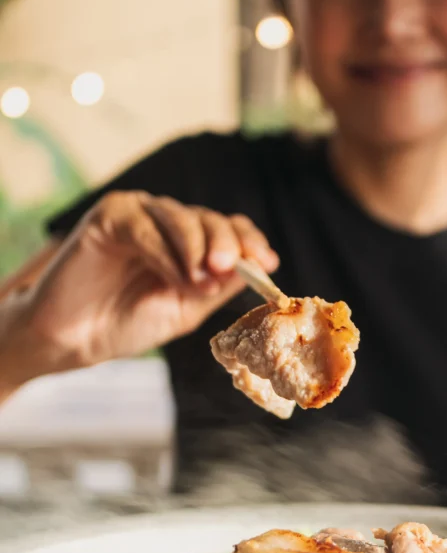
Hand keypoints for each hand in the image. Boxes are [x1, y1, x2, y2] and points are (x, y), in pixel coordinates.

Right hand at [12, 192, 278, 377]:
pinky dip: (167, 254)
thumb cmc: (128, 323)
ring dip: (197, 250)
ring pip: (181, 220)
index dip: (250, 241)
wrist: (74, 339)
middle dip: (226, 244)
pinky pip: (146, 228)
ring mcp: (139, 213)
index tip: (266, 262)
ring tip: (201, 281)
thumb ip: (218, 286)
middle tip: (228, 268)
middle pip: (210, 220)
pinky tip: (178, 278)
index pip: (230, 228)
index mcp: (191, 241)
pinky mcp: (110, 215)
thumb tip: (259, 266)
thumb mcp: (187, 309)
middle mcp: (167, 221)